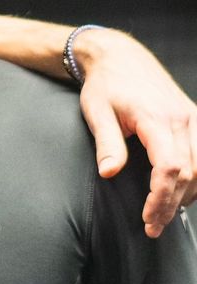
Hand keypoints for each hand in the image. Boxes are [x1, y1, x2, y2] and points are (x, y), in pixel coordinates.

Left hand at [75, 28, 196, 237]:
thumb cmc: (106, 85)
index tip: (147, 218)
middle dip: (172, 204)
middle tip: (152, 227)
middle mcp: (183, 118)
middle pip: (190, 171)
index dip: (161, 197)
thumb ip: (106, 143)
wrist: (120, 57)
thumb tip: (109, 172)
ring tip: (165, 214)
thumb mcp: (96, 112)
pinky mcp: (195, 118)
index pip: (170, 167)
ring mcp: (193, 117)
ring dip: (189, 193)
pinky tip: (184, 192)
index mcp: (157, 118)